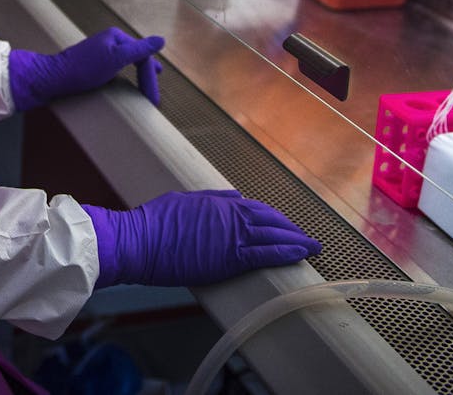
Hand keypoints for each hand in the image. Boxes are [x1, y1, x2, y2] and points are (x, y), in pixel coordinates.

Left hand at [8, 28, 163, 110]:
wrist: (53, 78)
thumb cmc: (83, 69)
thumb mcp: (116, 59)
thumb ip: (139, 50)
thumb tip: (161, 40)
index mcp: (115, 37)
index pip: (142, 55)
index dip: (150, 77)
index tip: (153, 99)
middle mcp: (108, 41)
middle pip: (136, 57)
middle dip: (147, 75)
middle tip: (154, 95)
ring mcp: (99, 51)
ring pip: (126, 62)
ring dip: (138, 73)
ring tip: (147, 83)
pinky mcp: (91, 63)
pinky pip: (115, 68)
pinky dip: (125, 75)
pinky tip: (124, 81)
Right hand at [81, 190, 320, 287]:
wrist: (140, 242)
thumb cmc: (154, 223)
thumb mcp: (183, 200)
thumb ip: (212, 199)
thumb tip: (236, 195)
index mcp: (219, 203)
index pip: (257, 209)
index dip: (275, 219)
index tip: (286, 226)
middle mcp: (230, 216)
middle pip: (271, 221)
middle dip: (291, 229)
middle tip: (307, 239)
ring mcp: (231, 237)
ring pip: (274, 236)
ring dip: (296, 241)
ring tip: (312, 248)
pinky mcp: (229, 258)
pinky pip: (266, 253)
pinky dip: (286, 252)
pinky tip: (300, 254)